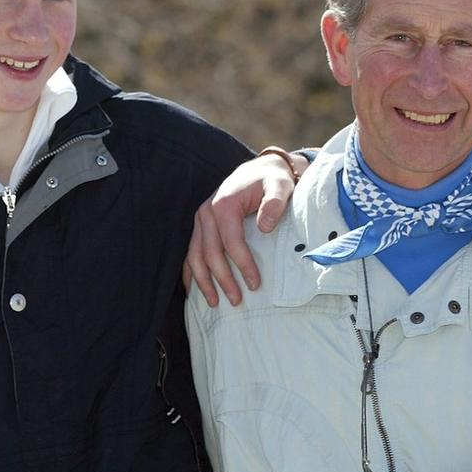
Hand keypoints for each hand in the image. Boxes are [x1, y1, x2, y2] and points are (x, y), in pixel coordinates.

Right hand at [182, 150, 307, 305]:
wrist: (261, 169)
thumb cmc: (272, 180)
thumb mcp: (280, 186)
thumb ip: (275, 203)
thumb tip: (265, 226)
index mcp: (224, 204)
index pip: (231, 242)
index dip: (242, 265)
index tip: (255, 284)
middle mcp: (206, 212)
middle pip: (210, 252)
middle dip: (222, 279)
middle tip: (236, 300)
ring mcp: (200, 219)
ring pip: (194, 255)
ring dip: (202, 281)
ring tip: (214, 302)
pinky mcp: (200, 225)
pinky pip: (190, 252)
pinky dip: (191, 271)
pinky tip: (193, 289)